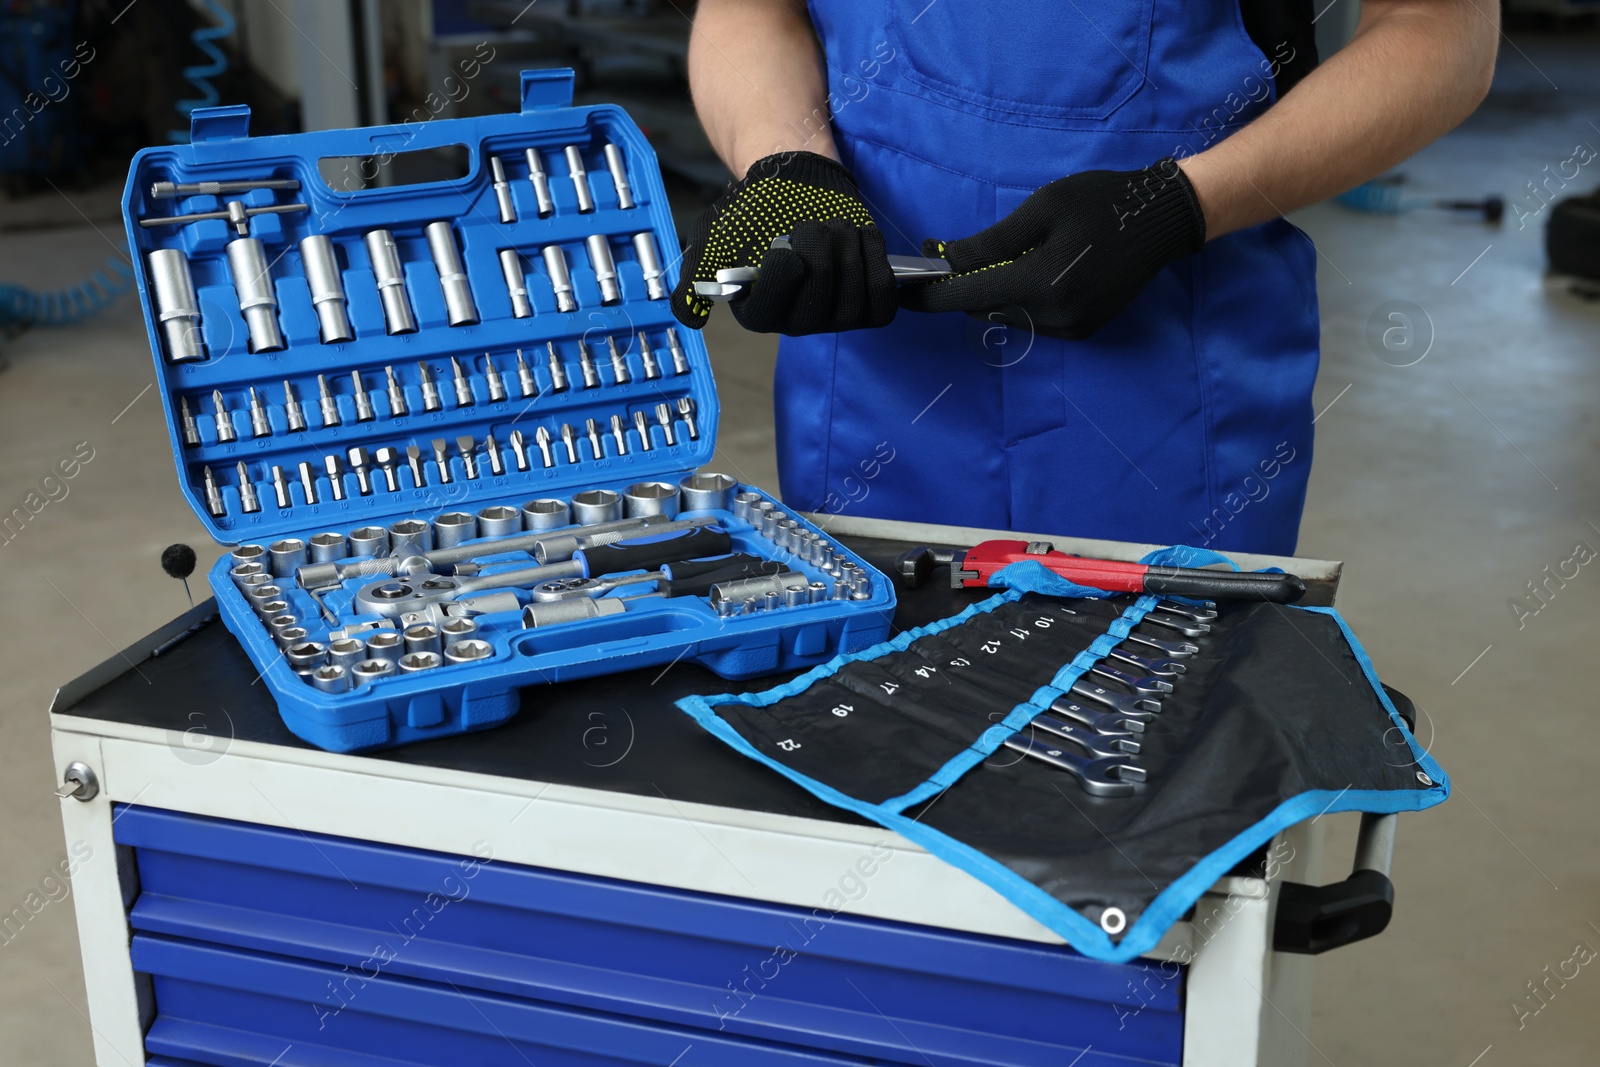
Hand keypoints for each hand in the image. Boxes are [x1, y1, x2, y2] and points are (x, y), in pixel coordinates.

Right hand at [671, 151, 895, 334]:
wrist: (795, 186)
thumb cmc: (752, 213)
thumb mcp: (711, 239)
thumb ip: (695, 277)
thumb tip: (690, 318)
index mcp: (757, 312)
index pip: (770, 314)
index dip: (781, 281)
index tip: (782, 248)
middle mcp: (797, 321)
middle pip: (818, 308)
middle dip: (820, 259)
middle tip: (813, 225)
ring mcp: (835, 315)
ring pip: (854, 303)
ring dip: (849, 255)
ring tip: (837, 227)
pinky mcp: (867, 300)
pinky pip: (882, 299)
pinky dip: (876, 264)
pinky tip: (861, 238)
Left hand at [900, 159, 1205, 339]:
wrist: (1162, 220)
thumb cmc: (1101, 202)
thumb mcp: (1042, 209)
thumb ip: (992, 241)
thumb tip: (947, 261)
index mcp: (1040, 284)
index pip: (967, 298)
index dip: (931, 297)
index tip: (906, 293)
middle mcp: (1053, 316)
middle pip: (985, 310)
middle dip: (964, 288)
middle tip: (951, 258)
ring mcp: (1071, 328)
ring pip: (1009, 318)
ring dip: (995, 294)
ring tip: (1002, 259)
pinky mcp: (1084, 330)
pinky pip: (1034, 322)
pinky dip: (1022, 301)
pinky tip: (1035, 272)